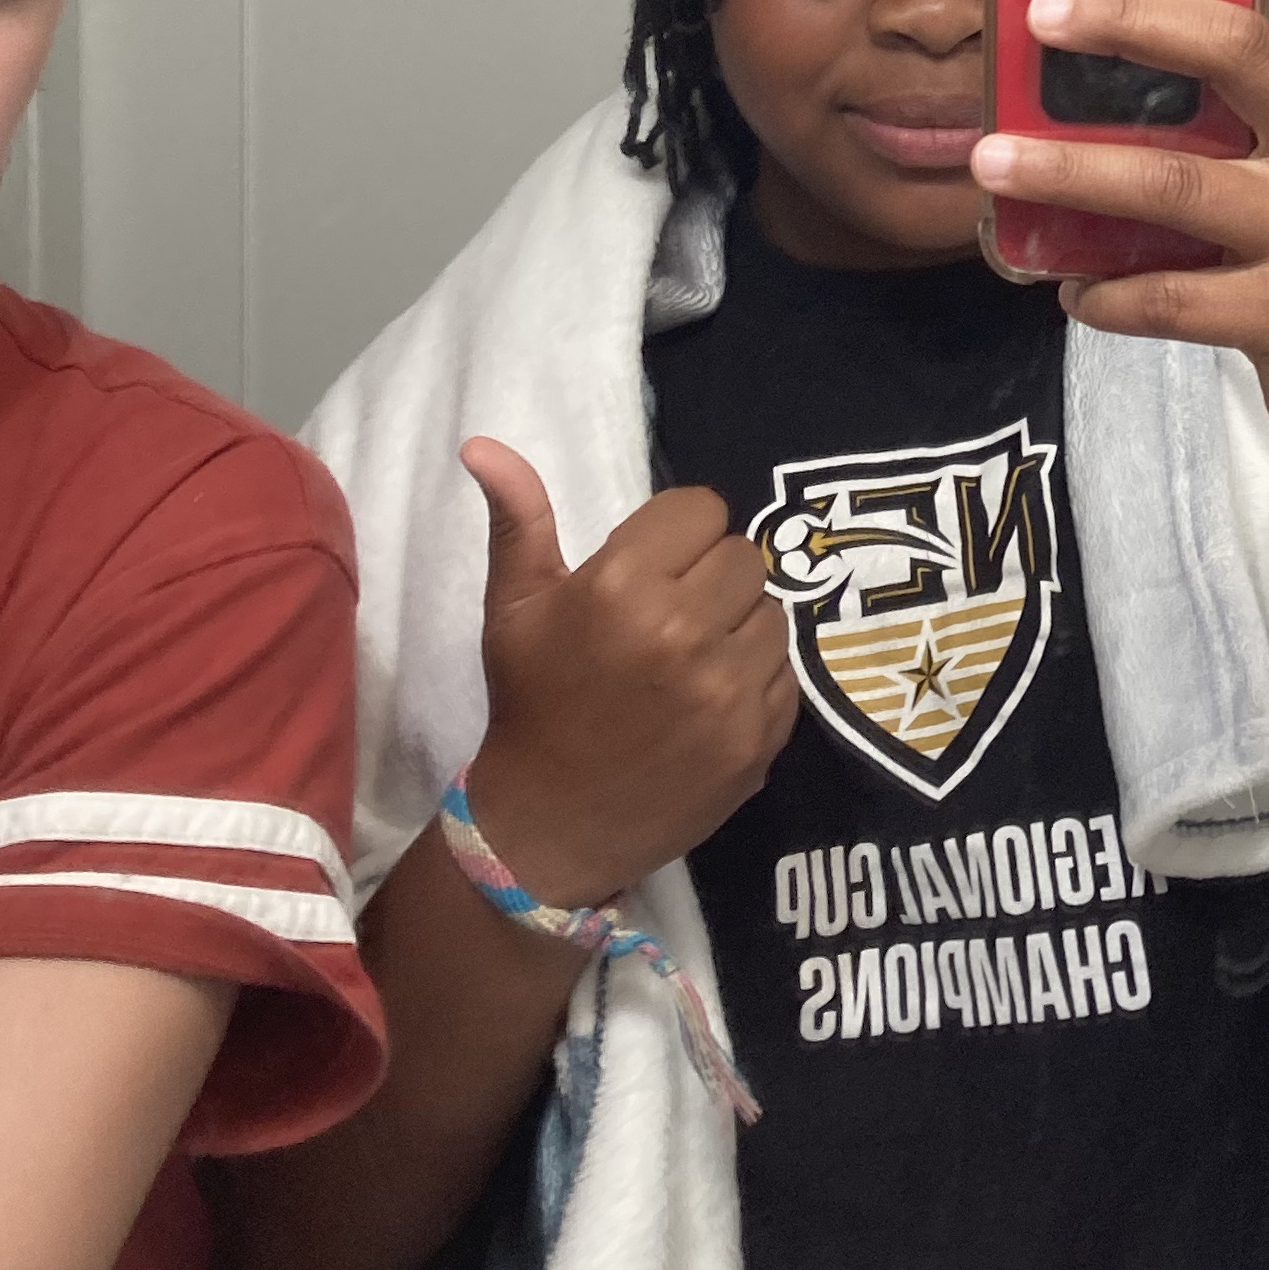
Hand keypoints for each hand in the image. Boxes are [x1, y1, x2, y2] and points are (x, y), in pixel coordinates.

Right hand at [458, 448, 797, 904]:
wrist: (549, 826)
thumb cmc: (532, 704)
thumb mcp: (513, 609)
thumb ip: (519, 519)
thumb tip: (482, 443)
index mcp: (623, 587)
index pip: (703, 510)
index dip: (677, 536)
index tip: (650, 569)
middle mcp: (684, 631)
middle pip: (742, 557)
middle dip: (709, 578)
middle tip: (669, 617)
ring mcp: (729, 690)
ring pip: (772, 613)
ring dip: (738, 628)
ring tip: (690, 661)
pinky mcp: (761, 739)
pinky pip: (786, 674)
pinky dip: (756, 682)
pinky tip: (709, 703)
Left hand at [971, 0, 1268, 516]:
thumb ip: (1239, 119)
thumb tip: (1115, 62)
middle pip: (1240, 47)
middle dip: (1133, 16)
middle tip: (1041, 8)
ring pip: (1176, 177)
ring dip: (1069, 169)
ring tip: (992, 160)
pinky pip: (1169, 294)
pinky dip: (1106, 291)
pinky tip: (1070, 289)